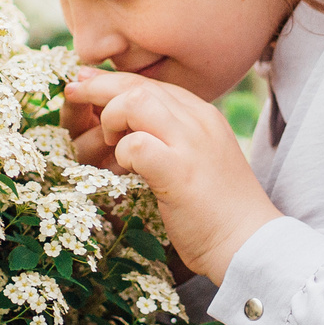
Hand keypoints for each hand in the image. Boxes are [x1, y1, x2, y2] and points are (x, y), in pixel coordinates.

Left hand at [64, 68, 280, 284]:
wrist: (250, 242)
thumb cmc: (218, 208)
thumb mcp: (197, 158)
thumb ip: (170, 137)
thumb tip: (126, 129)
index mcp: (203, 115)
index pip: (151, 84)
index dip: (114, 81)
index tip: (86, 82)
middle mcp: (198, 121)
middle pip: (139, 86)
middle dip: (99, 88)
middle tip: (73, 93)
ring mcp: (190, 144)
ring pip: (135, 102)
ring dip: (110, 119)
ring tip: (110, 144)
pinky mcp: (179, 172)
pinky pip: (137, 144)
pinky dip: (122, 153)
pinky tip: (125, 169)